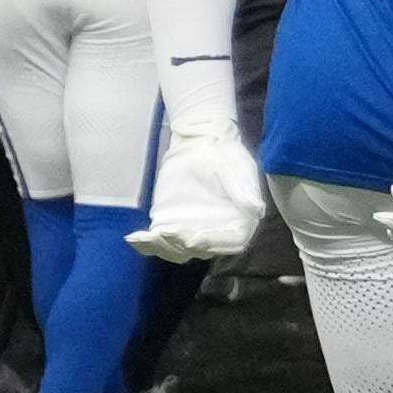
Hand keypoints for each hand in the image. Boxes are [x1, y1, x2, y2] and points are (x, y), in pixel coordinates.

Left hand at [131, 112, 266, 266]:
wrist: (201, 142)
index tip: (193, 241)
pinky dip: (147, 243)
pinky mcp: (170, 222)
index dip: (212, 244)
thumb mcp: (238, 168)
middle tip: (167, 234)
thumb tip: (257, 210)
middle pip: (201, 250)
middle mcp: (215, 231)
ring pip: (178, 250)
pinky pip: (159, 240)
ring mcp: (191, 229)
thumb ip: (244, 190)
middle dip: (182, 246)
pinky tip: (135, 239)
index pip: (229, 242)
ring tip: (149, 238)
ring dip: (163, 248)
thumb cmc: (225, 154)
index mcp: (239, 221)